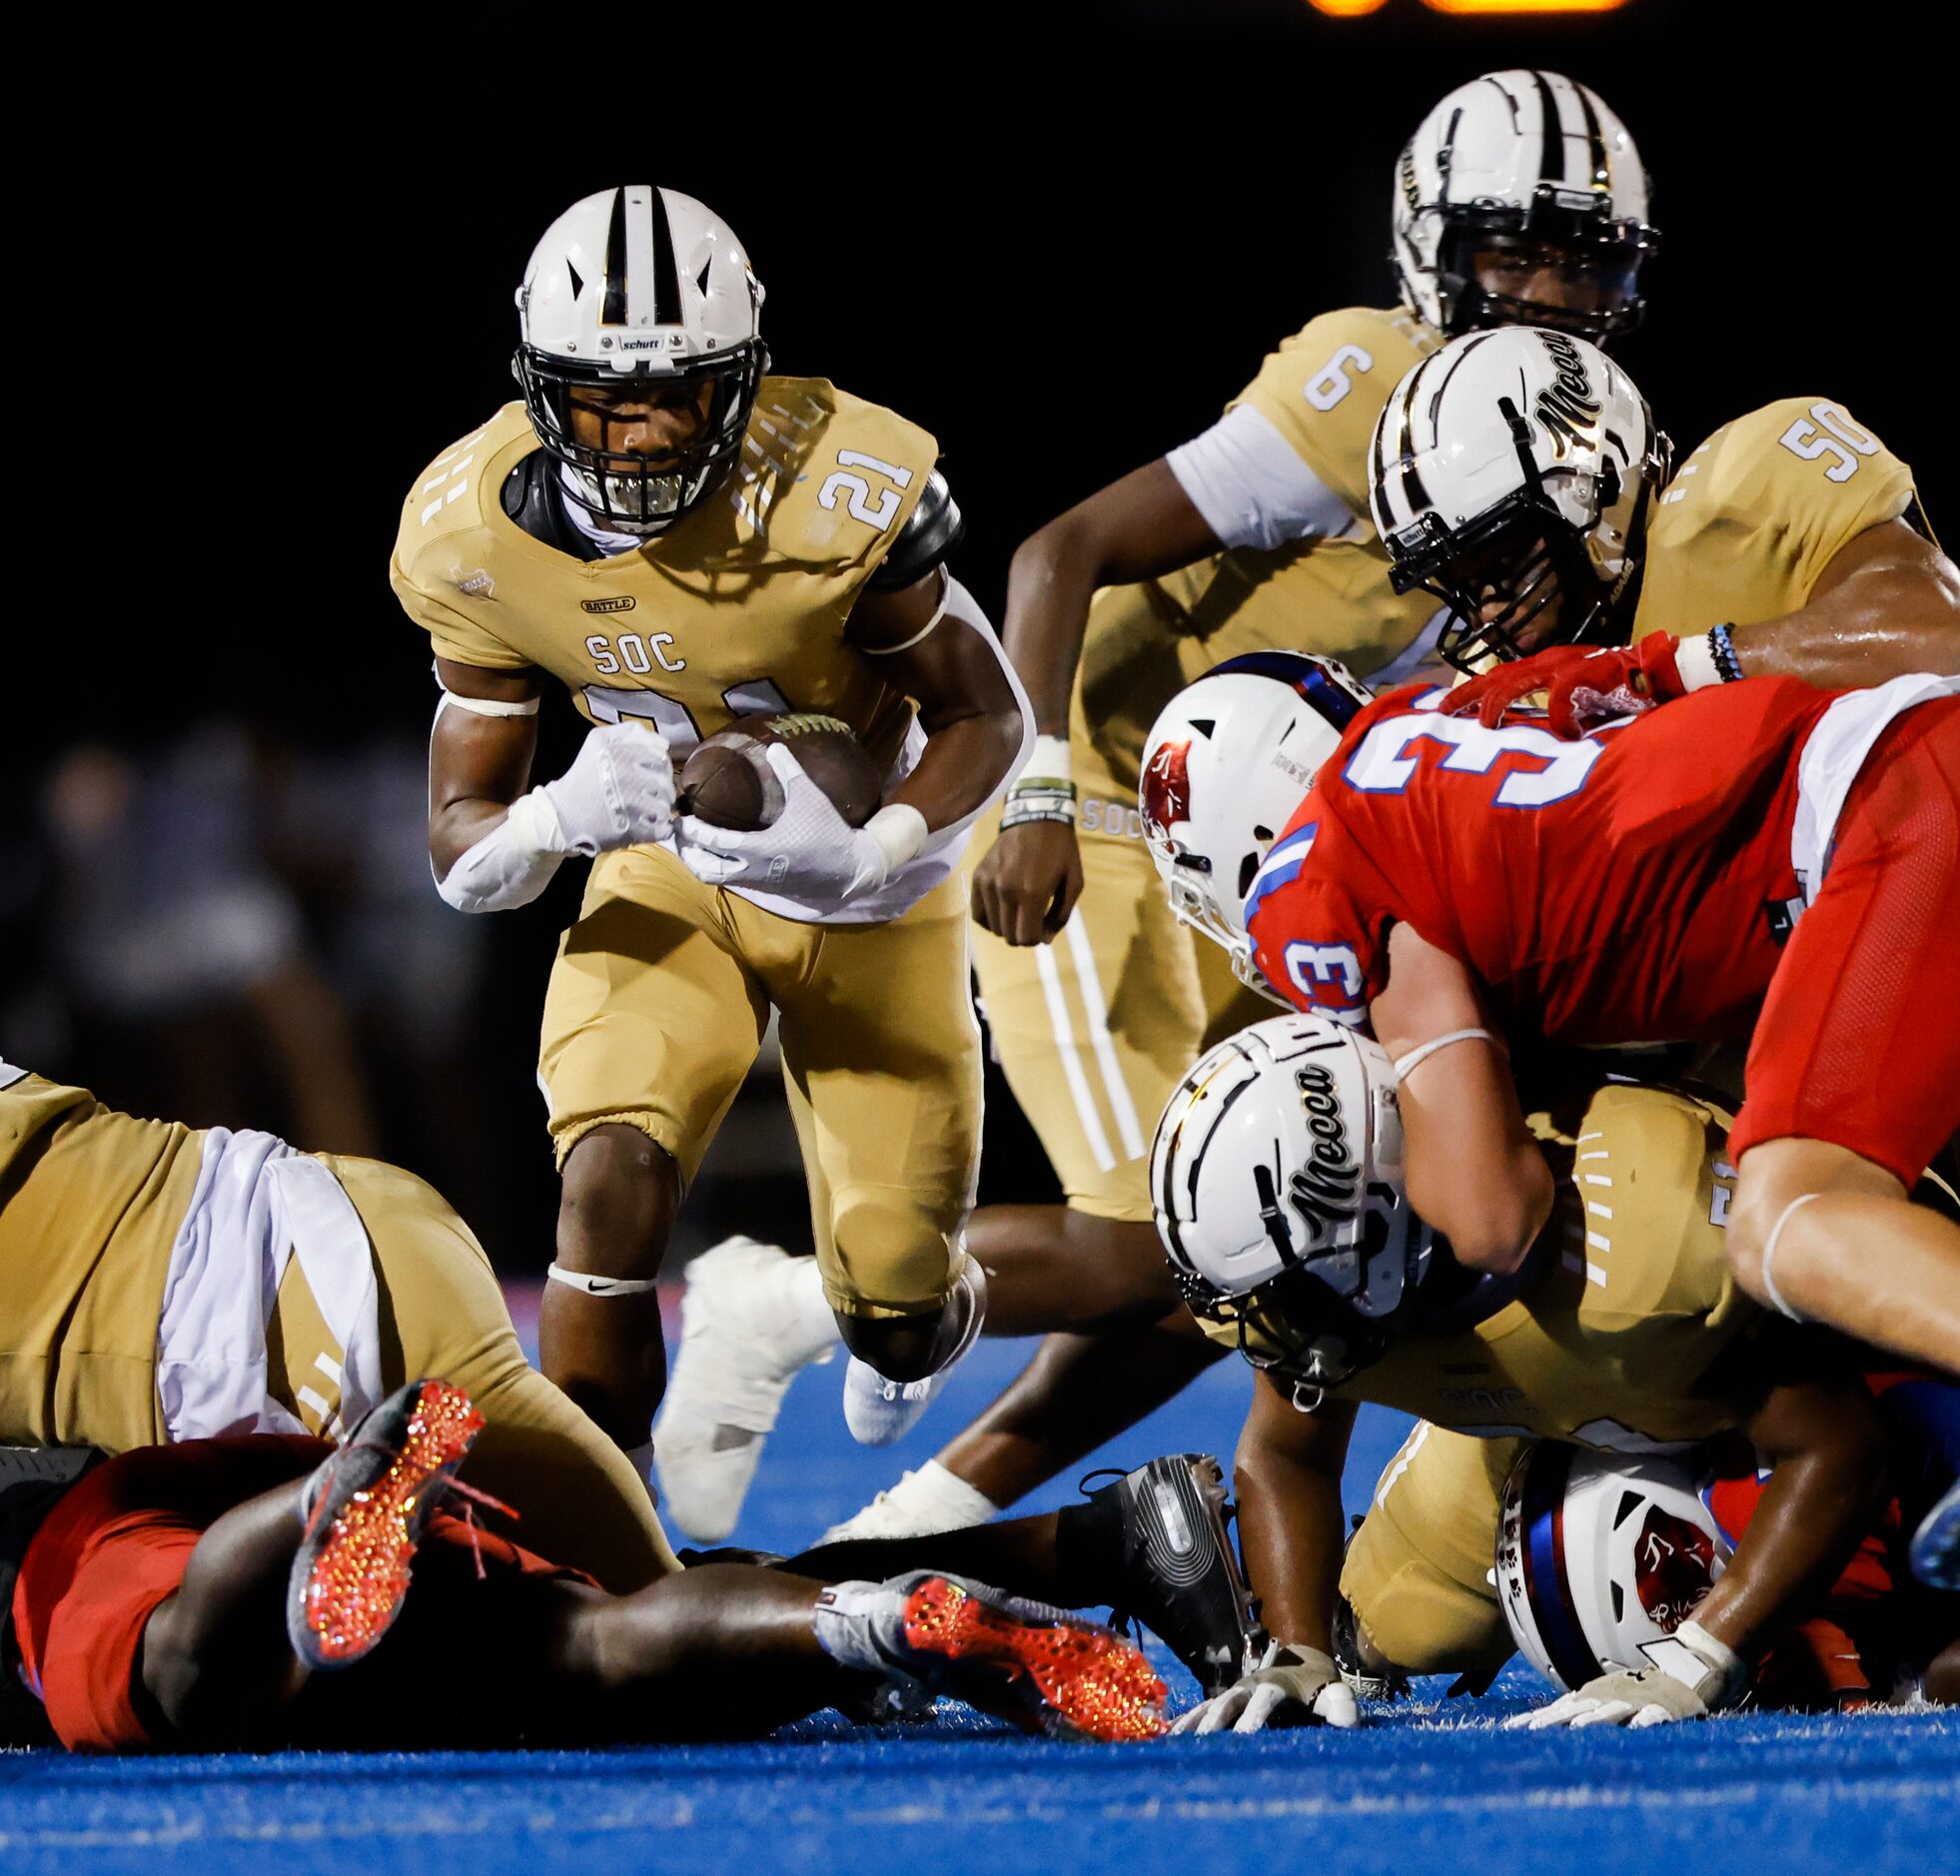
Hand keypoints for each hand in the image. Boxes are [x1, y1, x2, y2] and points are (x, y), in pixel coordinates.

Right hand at [541, 723, 674, 854]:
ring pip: (666, 805)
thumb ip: (630, 733)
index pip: (660, 757)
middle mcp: (626, 776)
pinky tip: (649, 825)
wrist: (560, 816)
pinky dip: (660, 828)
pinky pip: (662, 827)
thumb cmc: (582, 778)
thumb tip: (663, 743)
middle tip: (650, 794)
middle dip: (662, 789)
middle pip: (665, 782)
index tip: (650, 774)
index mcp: (619, 754)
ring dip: (661, 808)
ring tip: (647, 810)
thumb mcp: (598, 741)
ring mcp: (630, 804)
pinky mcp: (632, 830)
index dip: (659, 767)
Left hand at [676, 744, 898, 903]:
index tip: (680, 816)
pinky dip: (714, 867)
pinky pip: (729, 880)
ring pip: (714, 878)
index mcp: (759, 849)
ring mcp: (757, 883)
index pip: (714, 843)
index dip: (693, 831)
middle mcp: (753, 870)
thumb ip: (790, 771)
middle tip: (675, 832)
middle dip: (686, 852)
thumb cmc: (828, 832)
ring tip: (688, 844)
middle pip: (704, 869)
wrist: (848, 871)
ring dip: (698, 862)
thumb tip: (774, 746)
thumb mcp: (810, 797)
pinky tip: (712, 853)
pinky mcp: (763, 888)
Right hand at [971, 820, 1083, 944]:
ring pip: (993, 927)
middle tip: (1031, 920)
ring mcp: (988, 884)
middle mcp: (1006, 891)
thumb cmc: (1060, 850)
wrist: (1035, 817)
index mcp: (1033, 893)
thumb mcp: (1074, 882)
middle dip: (1022, 935)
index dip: (1036, 939)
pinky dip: (989, 919)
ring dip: (1007, 927)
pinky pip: (977, 914)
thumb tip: (1045, 940)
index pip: (1026, 938)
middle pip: (1009, 936)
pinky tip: (1001, 911)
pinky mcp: (978, 876)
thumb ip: (1061, 915)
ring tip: (1017, 912)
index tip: (1041, 929)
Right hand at [1169, 1642, 1358, 1734]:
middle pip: (1229, 1701)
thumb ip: (1342, 1706)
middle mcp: (1250, 1685)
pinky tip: (1169, 1736)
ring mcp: (1235, 1691)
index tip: (1244, 1736)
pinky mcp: (1226, 1699)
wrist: (1300, 1658)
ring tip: (1179, 1743)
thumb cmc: (1319, 1684)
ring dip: (1196, 1722)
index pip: (1263, 1699)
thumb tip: (1348, 1727)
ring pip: (1211, 1705)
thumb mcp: (1336, 1691)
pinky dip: (1186, 1721)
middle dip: (1216, 1721)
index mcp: (1276, 1684)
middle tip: (1204, 1743)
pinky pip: (1201, 1710)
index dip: (1254, 1716)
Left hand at [1443, 634, 1686, 738]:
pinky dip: (1559, 722)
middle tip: (1440, 713)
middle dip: (1465, 695)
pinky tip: (1569, 737)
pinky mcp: (1585, 674)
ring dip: (1496, 705)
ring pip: (1515, 683)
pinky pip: (1559, 700)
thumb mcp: (1576, 699)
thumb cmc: (1618, 689)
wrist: (1661, 671)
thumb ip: (1550, 709)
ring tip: (1484, 726)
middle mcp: (1550, 661)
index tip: (1446, 708)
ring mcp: (1565, 665)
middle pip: (1494, 677)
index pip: (1497, 676)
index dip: (1469, 691)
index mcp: (1545, 665)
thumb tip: (1526, 735)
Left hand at [1504, 1665, 1709, 1729]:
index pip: (1558, 1709)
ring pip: (1611, 1711)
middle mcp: (1609, 1698)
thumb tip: (1540, 1719)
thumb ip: (1578, 1707)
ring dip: (1594, 1720)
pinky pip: (1652, 1716)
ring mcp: (1635, 1702)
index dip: (1536, 1719)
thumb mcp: (1603, 1694)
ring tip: (1576, 1730)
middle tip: (1533, 1731)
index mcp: (1593, 1695)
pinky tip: (1634, 1731)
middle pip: (1577, 1710)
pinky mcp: (1662, 1709)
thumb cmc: (1635, 1688)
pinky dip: (1643, 1722)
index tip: (1510, 1730)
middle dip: (1555, 1721)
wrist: (1680, 1669)